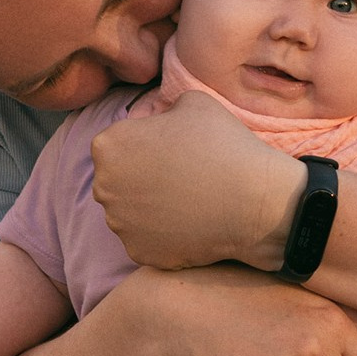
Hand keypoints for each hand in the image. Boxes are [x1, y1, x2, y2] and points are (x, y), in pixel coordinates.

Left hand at [92, 89, 301, 273]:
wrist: (253, 201)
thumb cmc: (223, 145)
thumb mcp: (193, 102)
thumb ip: (165, 109)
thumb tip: (161, 121)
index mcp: (109, 146)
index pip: (117, 145)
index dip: (144, 145)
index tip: (170, 150)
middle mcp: (104, 187)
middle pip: (117, 181)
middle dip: (140, 179)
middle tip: (177, 177)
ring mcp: (119, 224)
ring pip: (129, 214)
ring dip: (149, 208)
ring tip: (185, 202)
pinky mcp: (138, 253)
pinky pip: (146, 241)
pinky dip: (162, 235)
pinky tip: (188, 224)